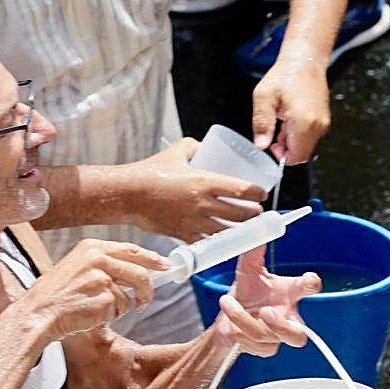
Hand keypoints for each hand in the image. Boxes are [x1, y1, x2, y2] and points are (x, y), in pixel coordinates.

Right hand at [13, 239, 168, 343]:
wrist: (37, 313)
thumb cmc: (57, 295)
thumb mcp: (78, 267)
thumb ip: (105, 264)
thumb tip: (138, 269)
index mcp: (92, 247)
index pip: (132, 250)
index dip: (152, 259)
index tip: (165, 266)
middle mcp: (98, 259)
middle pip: (140, 273)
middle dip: (147, 290)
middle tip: (144, 301)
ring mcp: (102, 278)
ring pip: (129, 296)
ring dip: (120, 308)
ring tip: (98, 310)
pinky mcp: (104, 298)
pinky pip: (119, 310)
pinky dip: (110, 317)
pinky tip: (91, 315)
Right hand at [125, 140, 267, 241]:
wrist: (126, 194)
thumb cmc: (149, 172)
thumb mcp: (175, 152)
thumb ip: (192, 146)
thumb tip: (202, 146)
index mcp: (205, 181)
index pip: (242, 190)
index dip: (257, 193)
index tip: (262, 194)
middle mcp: (203, 203)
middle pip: (240, 214)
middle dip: (254, 214)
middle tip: (258, 212)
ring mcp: (194, 221)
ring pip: (227, 231)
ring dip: (241, 230)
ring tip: (246, 227)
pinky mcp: (183, 234)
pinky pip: (207, 242)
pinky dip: (217, 242)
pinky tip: (224, 240)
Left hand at [210, 247, 318, 356]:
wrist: (229, 316)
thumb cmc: (248, 293)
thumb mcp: (248, 268)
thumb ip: (254, 249)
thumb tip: (259, 225)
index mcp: (290, 293)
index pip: (309, 288)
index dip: (312, 284)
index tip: (310, 280)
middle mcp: (287, 316)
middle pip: (300, 334)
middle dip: (282, 326)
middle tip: (267, 312)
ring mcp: (274, 336)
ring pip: (266, 336)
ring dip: (243, 318)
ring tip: (229, 302)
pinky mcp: (262, 347)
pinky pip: (252, 344)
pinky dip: (237, 329)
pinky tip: (229, 321)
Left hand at [252, 56, 331, 163]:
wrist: (305, 61)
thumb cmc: (286, 75)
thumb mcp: (264, 97)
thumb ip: (261, 124)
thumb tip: (261, 145)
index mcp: (303, 122)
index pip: (296, 157)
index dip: (281, 155)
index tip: (271, 143)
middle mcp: (317, 125)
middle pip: (301, 153)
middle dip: (286, 147)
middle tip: (276, 128)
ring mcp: (323, 123)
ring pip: (306, 145)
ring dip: (292, 139)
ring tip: (283, 118)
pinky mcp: (324, 119)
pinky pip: (311, 136)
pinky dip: (300, 132)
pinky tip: (291, 116)